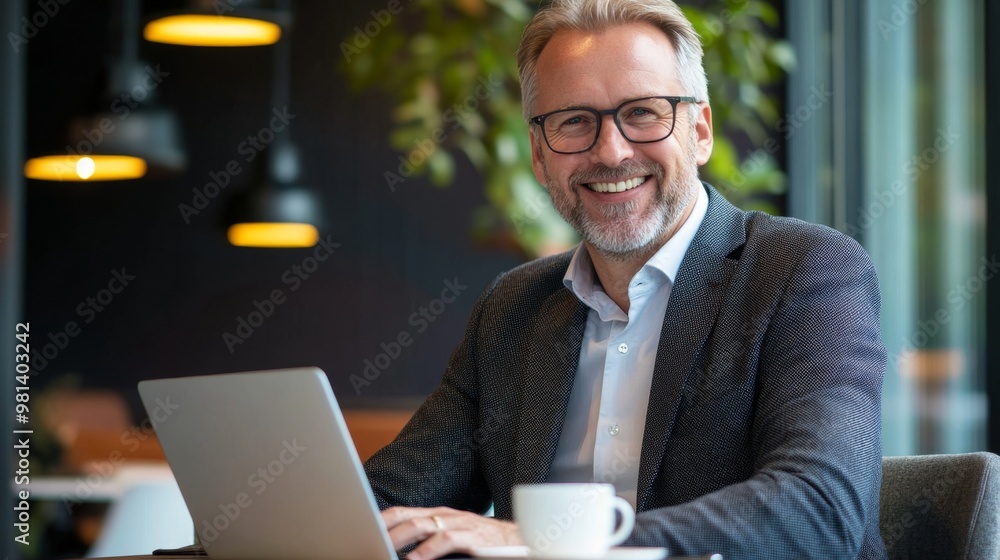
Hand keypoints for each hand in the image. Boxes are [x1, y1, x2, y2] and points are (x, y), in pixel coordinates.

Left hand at [381, 506, 522, 559]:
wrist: (517, 540)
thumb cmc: (480, 541)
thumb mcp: (450, 537)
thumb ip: (427, 540)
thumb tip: (402, 551)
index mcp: (436, 515)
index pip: (402, 512)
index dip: (381, 519)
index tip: (362, 528)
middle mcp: (444, 516)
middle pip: (407, 517)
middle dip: (385, 528)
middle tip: (367, 538)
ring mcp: (458, 524)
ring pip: (423, 525)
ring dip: (401, 538)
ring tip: (385, 548)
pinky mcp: (472, 537)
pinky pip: (446, 540)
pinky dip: (427, 550)